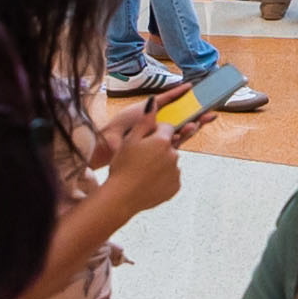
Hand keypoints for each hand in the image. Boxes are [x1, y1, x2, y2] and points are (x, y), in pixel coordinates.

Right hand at [88, 103, 183, 222]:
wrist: (121, 197)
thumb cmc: (123, 166)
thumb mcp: (130, 139)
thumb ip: (145, 120)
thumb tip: (153, 101)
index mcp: (163, 141)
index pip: (166, 128)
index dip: (154, 133)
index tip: (142, 142)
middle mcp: (174, 155)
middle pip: (170, 145)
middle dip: (159, 148)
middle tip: (140, 158)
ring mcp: (176, 172)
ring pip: (170, 161)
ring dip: (161, 163)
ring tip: (142, 171)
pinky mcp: (175, 186)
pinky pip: (171, 177)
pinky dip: (163, 178)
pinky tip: (148, 181)